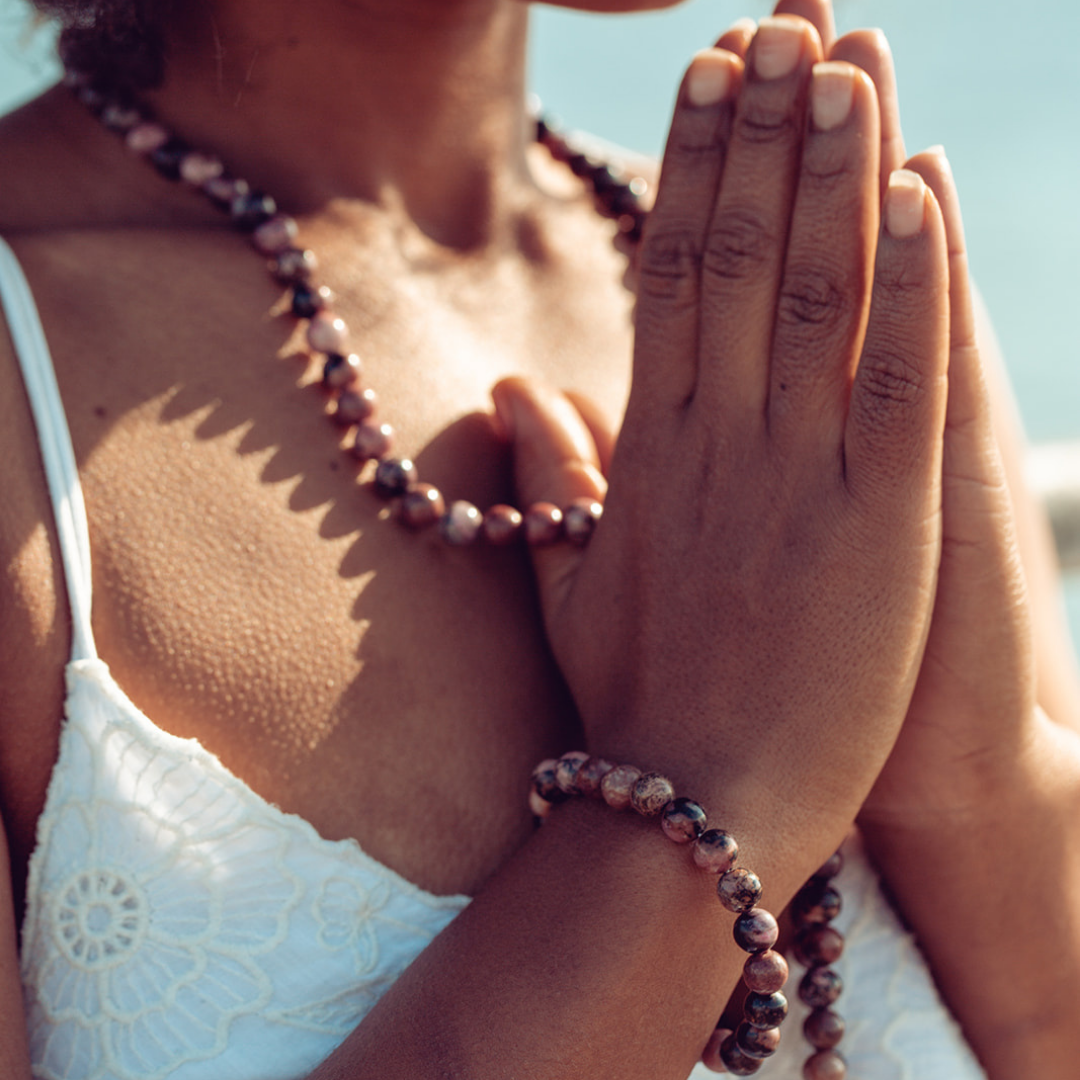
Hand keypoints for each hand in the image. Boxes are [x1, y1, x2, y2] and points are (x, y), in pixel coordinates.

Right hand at [496, 19, 951, 879]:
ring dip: (832, 171)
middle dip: (760, 132)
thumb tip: (512, 390)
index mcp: (651, 454)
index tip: (706, 83)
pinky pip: (895, 384)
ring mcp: (798, 480)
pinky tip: (917, 190)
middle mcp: (718, 445)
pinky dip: (910, 283)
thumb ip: (549, 480)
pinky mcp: (878, 526)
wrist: (694, 811)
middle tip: (778, 20)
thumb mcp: (570, 585)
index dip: (691, 171)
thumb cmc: (635, 702)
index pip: (669, 279)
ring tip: (844, 59)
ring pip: (816, 297)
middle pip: (739, 258)